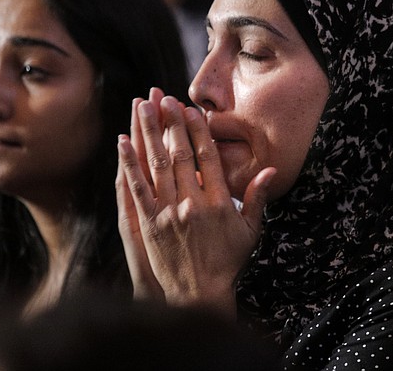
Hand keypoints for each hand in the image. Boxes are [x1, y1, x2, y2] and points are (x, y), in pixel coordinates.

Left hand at [116, 88, 274, 317]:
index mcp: (219, 203)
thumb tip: (271, 169)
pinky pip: (136, 189)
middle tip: (163, 98)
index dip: (198, 130)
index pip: (208, 157)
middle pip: (181, 155)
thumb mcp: (250, 231)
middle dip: (171, 123)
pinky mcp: (149, 224)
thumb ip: (258, 198)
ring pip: (156, 165)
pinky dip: (128, 164)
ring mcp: (168, 214)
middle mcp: (193, 204)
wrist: (199, 293)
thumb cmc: (228, 261)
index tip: (191, 109)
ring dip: (148, 133)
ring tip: (142, 107)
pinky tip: (122, 142)